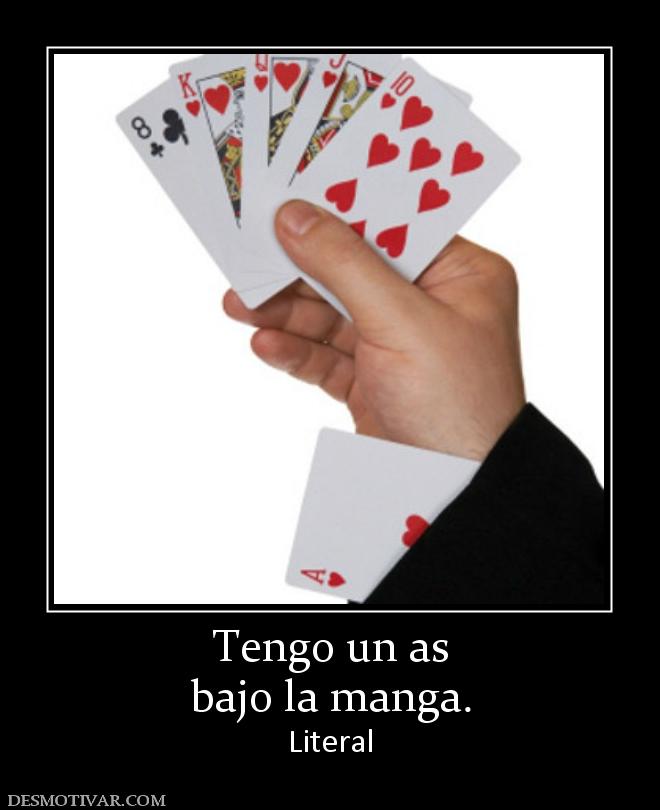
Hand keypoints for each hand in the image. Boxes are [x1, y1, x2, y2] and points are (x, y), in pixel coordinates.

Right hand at [224, 201, 525, 460]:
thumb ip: (343, 264)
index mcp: (461, 276)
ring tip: (238, 306)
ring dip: (285, 311)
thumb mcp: (399, 322)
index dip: (339, 209)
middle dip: (299, 268)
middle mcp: (431, 305)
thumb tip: (293, 216)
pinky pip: (326, 357)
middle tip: (247, 255)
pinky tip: (265, 345)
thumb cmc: (455, 404)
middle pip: (352, 270)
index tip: (287, 194)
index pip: (392, 227)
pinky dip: (296, 351)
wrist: (456, 492)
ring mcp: (400, 346)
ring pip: (332, 314)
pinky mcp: (374, 382)